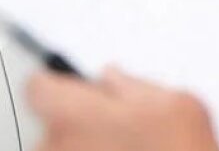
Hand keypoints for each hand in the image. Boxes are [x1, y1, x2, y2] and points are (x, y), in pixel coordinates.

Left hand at [28, 67, 218, 150]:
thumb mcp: (180, 105)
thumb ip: (137, 85)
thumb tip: (114, 75)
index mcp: (78, 114)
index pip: (38, 87)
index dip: (59, 85)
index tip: (72, 88)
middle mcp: (59, 148)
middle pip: (54, 124)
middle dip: (82, 125)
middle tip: (119, 130)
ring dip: (88, 150)